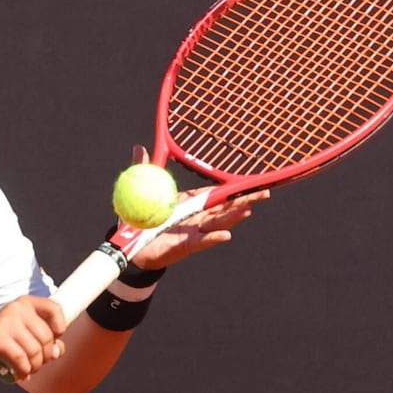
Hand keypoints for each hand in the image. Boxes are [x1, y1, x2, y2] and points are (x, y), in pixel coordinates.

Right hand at [0, 295, 66, 381]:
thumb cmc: (1, 343)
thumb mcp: (26, 339)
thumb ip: (46, 343)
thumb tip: (56, 352)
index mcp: (26, 304)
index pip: (55, 309)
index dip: (59, 328)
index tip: (53, 340)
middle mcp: (17, 308)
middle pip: (46, 337)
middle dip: (44, 358)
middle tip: (34, 364)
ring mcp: (6, 321)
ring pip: (35, 350)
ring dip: (34, 367)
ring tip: (26, 370)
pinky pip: (21, 359)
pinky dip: (23, 371)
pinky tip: (18, 374)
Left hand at [128, 145, 270, 270]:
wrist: (128, 246)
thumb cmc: (137, 219)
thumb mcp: (140, 190)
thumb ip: (143, 170)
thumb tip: (139, 147)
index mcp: (190, 202)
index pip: (215, 193)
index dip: (232, 188)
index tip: (251, 181)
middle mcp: (196, 217)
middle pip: (225, 208)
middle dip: (244, 201)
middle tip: (264, 193)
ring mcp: (193, 232)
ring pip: (219, 222)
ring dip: (234, 216)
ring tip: (249, 209)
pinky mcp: (186, 245)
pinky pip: (202, 241)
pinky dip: (213, 238)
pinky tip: (226, 234)